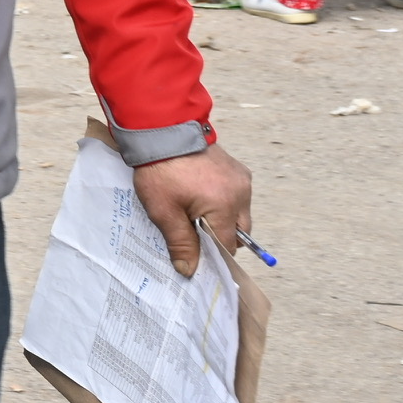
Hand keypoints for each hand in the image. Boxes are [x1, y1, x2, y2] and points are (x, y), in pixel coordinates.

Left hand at [130, 142, 256, 279]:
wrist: (162, 131)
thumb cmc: (160, 171)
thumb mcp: (164, 211)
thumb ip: (180, 243)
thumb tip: (190, 271)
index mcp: (225, 206)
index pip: (227, 246)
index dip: (212, 255)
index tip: (197, 258)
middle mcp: (241, 194)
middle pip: (239, 232)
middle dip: (219, 238)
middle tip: (193, 236)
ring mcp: (242, 180)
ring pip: (240, 215)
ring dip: (222, 220)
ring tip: (194, 214)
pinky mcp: (238, 170)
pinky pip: (237, 197)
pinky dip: (223, 203)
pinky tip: (200, 198)